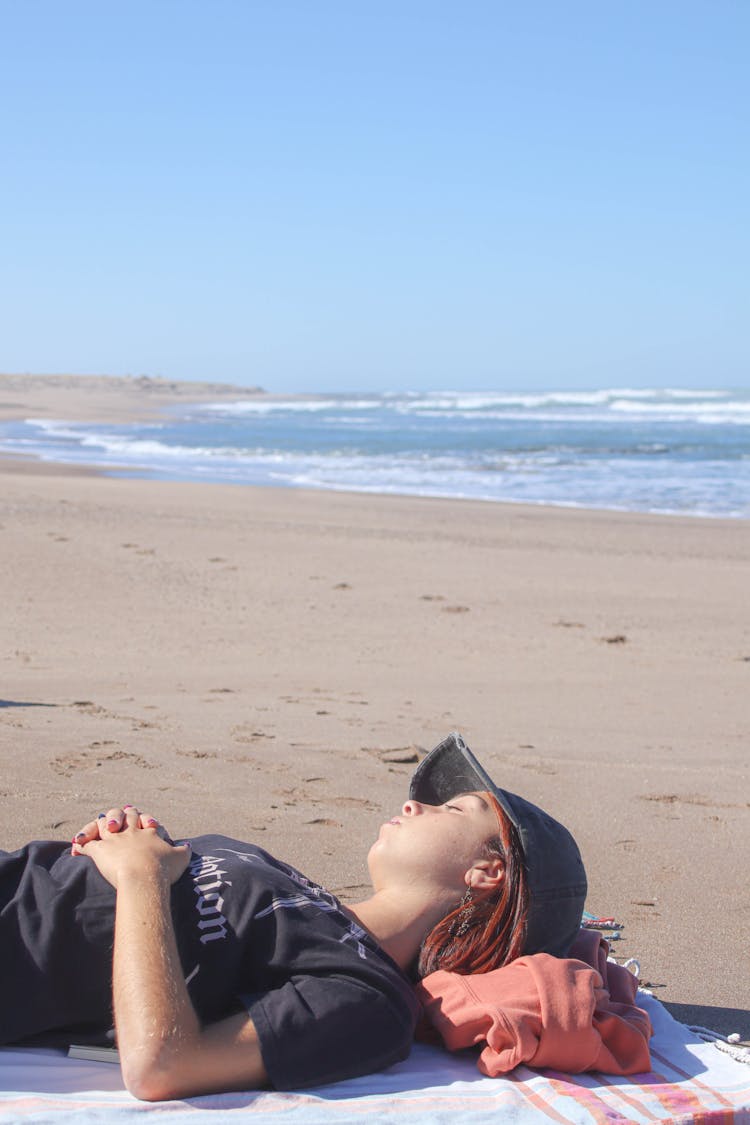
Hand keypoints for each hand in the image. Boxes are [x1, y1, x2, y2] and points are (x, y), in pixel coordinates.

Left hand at [75, 806, 190, 889]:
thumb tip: (189, 846)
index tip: (137, 822)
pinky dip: (81, 844)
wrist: (145, 877)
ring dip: (96, 827)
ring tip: (93, 833)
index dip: (137, 819)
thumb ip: (184, 850)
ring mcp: (113, 840)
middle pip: (120, 814)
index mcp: (147, 832)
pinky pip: (87, 844)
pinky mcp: (99, 851)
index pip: (140, 818)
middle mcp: (129, 832)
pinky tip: (76, 849)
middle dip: (117, 816)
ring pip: (101, 824)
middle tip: (115, 825)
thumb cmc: (163, 869)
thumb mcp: (180, 858)